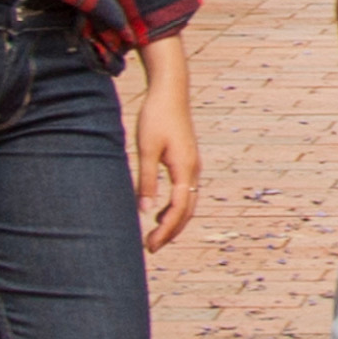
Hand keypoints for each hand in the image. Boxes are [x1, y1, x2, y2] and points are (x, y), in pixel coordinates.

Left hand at [131, 52, 203, 249]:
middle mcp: (194, 170)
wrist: (171, 91)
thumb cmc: (156, 117)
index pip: (178, 210)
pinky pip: (186, 192)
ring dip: (174, 221)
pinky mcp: (188, 160)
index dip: (165, 231)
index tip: (150, 244)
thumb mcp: (146, 149)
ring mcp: (193, 165)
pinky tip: (159, 211)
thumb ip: (146, 181)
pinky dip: (175, 208)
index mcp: (185, 169)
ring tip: (155, 235)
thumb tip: (143, 211)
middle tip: (151, 247)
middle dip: (171, 232)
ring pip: (188, 203)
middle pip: (187, 211)